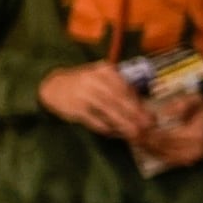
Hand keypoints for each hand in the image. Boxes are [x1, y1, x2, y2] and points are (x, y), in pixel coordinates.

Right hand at [36, 63, 151, 142]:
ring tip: (133, 132)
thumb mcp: (101, 78)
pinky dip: (105, 127)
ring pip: (108, 110)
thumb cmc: (83, 83)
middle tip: (147, 126)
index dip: (139, 102)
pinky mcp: (75, 108)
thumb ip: (120, 89)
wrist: (53, 85)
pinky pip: (94, 120)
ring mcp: (84, 94)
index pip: (126, 87)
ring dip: (123, 123)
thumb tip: (142, 106)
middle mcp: (94, 80)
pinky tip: (113, 133)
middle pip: (119, 99)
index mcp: (104, 70)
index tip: (149, 115)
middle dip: (135, 113)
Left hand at [136, 93, 202, 171]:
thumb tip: (163, 114)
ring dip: (146, 149)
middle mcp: (195, 150)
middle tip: (129, 134)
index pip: (165, 137)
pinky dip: (154, 153)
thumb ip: (180, 105)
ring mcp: (192, 158)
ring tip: (133, 139)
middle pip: (161, 148)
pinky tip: (143, 146)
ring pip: (162, 156)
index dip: (148, 133)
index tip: (135, 127)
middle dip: (144, 142)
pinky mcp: (188, 161)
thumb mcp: (195, 99)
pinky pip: (166, 159)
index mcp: (197, 135)